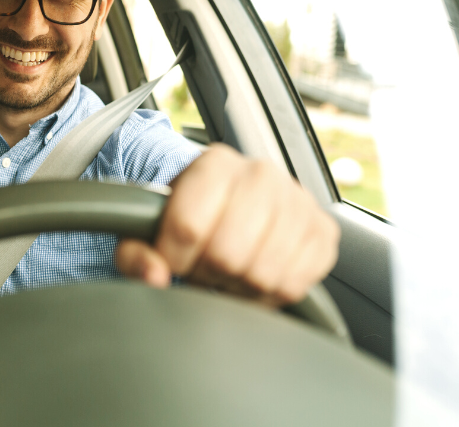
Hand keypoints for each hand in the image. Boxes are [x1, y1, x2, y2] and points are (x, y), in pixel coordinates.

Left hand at [115, 144, 339, 305]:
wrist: (230, 205)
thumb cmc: (187, 218)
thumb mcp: (147, 230)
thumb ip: (135, 253)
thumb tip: (155, 274)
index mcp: (214, 163)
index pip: (188, 226)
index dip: (173, 257)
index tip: (171, 259)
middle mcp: (262, 174)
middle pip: (226, 254)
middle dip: (206, 273)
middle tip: (201, 266)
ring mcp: (299, 201)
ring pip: (261, 273)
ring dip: (236, 286)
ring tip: (226, 269)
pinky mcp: (323, 232)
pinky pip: (294, 284)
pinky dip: (267, 294)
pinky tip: (252, 276)